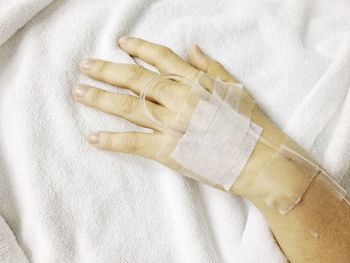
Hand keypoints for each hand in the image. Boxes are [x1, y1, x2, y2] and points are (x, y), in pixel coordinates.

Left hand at [72, 36, 284, 196]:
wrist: (258, 158)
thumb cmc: (250, 123)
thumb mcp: (234, 87)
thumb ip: (210, 67)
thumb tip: (191, 48)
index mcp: (195, 82)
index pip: (161, 58)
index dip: (139, 48)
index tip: (120, 43)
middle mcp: (179, 98)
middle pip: (136, 79)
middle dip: (107, 70)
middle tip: (84, 65)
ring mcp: (171, 124)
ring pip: (128, 106)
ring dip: (100, 98)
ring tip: (78, 91)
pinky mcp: (167, 150)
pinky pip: (134, 142)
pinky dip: (112, 141)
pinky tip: (93, 138)